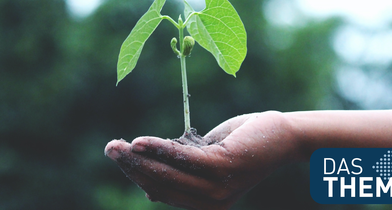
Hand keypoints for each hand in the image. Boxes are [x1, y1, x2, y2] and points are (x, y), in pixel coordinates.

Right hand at [105, 111, 300, 209]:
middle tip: (109, 149)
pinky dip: (160, 149)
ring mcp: (218, 188)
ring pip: (168, 174)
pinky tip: (140, 141)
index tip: (120, 158)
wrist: (282, 136)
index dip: (138, 175)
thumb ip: (182, 171)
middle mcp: (211, 203)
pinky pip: (183, 158)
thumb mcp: (207, 160)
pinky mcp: (223, 168)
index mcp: (206, 204)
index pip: (163, 192)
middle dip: (132, 167)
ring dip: (139, 159)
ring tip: (117, 146)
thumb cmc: (243, 144)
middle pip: (161, 185)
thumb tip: (149, 189)